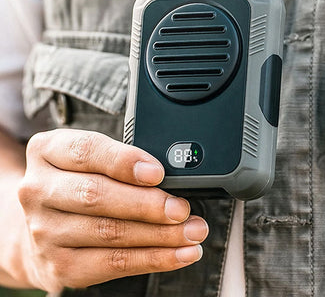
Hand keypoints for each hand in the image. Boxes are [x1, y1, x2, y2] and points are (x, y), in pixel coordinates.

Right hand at [18, 129, 207, 291]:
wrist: (42, 224)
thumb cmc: (77, 180)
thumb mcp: (90, 155)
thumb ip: (120, 158)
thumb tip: (166, 175)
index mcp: (47, 151)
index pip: (86, 151)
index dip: (124, 162)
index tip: (157, 172)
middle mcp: (38, 190)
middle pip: (96, 196)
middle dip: (147, 204)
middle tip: (181, 208)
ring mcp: (45, 231)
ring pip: (110, 232)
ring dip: (160, 234)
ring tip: (193, 230)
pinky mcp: (60, 265)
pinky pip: (114, 263)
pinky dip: (154, 258)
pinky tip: (180, 252)